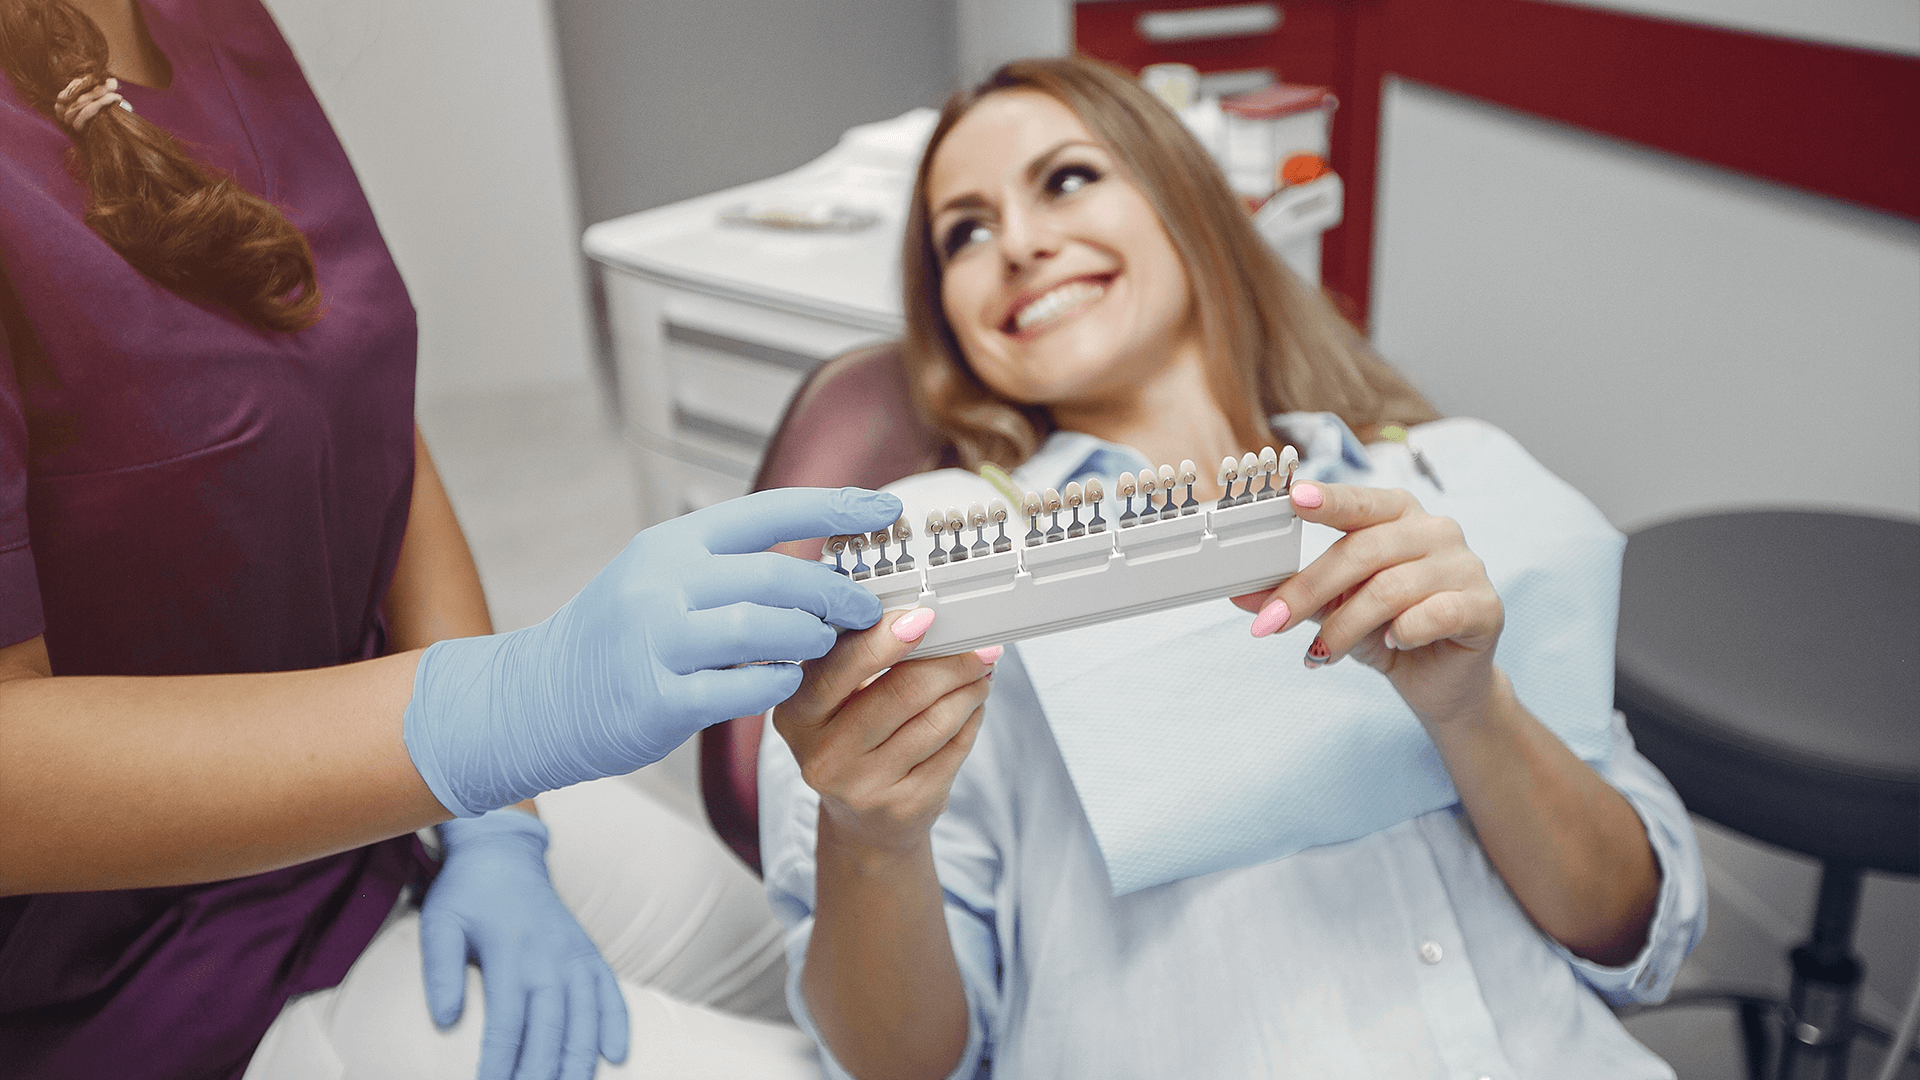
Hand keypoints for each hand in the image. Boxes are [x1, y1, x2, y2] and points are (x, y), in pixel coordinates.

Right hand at [405, 487, 902, 816]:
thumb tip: (821, 558)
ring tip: (825, 645)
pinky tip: (785, 683)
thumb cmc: (619, 636)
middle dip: (835, 592)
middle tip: (869, 606)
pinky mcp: (658, 698)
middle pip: (776, 575)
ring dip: (809, 638)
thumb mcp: (661, 577)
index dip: (833, 508)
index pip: (767, 512)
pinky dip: (777, 683)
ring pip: (764, 629)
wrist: (539, 697)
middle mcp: (662, 584)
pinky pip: (742, 688)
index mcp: (672, 545)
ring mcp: (657, 641)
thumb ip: (728, 565)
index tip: (886, 508)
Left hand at [420, 809, 624, 1079]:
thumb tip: (446, 1021)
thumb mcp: (440, 923)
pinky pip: (611, 994)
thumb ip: (441, 971)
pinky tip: (615, 1057)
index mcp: (511, 954)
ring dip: (580, 1060)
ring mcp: (575, 956)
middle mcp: (550, 957)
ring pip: (586, 1018)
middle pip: (552, 1030)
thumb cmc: (466, 893)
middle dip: (542, 1073)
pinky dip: (616, 1025)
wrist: (504, 853)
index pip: (507, 1025)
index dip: (501, 1064)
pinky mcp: (588, 954)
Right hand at [774, 608, 998, 852]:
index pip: (841, 667)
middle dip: (949, 661)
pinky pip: (953, 748)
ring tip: (980, 671)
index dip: (886, 638)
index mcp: (797, 715)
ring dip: (969, 688)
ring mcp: (864, 785)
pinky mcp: (904, 806)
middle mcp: (823, 754)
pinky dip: (971, 718)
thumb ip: (856, 659)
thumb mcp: (830, 704)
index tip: (924, 617)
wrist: (863, 824)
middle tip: (976, 645)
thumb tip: (918, 618)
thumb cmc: (848, 744)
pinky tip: (973, 705)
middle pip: (902, 691)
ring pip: (936, 719)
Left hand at [1235, 481, 1504, 725]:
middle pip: (1362, 551)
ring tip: (1322, 654)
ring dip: (1345, 626)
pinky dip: (1404, 632)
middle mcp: (1435, 530)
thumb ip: (1295, 595)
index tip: (1292, 498)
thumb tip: (1240, 597)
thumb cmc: (1387, 630)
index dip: (1326, 499)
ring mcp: (1465, 565)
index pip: (1358, 501)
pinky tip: (1392, 645)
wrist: (1440, 681)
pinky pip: (1435, 614)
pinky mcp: (1485, 606)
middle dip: (1309, 590)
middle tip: (1271, 623)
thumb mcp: (1332, 610)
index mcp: (1398, 515)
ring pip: (1390, 589)